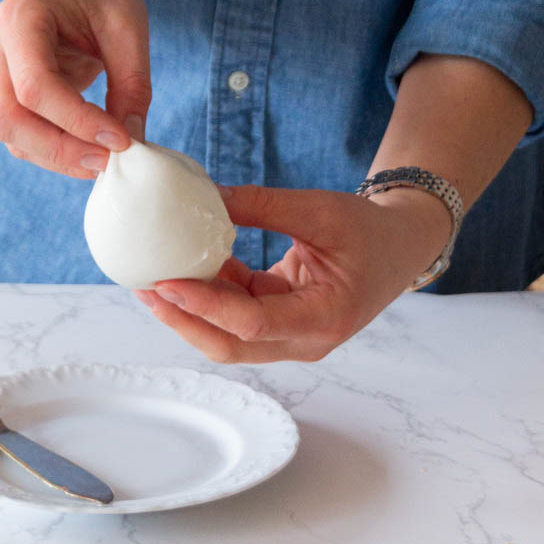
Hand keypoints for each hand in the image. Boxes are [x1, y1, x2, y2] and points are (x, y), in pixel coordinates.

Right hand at [0, 0, 150, 178]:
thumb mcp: (128, 24)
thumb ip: (132, 81)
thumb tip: (132, 139)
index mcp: (19, 17)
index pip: (35, 85)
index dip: (77, 120)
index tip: (121, 139)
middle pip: (8, 118)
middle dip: (59, 150)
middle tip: (108, 163)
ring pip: (10, 134)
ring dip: (56, 156)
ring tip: (103, 161)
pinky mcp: (1, 91)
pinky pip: (20, 134)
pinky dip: (53, 150)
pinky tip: (87, 150)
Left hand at [136, 183, 451, 363]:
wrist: (399, 247)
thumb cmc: (369, 229)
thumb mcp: (322, 209)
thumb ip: (264, 206)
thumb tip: (207, 197)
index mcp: (325, 317)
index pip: (254, 323)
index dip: (205, 306)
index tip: (166, 281)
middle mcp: (307, 340)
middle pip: (231, 345)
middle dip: (183, 320)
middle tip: (144, 287)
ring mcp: (293, 338)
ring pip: (229, 337)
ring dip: (190, 312)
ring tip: (150, 280)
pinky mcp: (281, 325)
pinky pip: (236, 317)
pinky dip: (209, 296)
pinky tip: (182, 270)